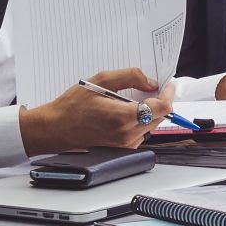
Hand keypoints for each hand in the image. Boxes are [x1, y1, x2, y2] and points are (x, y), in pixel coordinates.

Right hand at [20, 67, 173, 154]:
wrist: (56, 129)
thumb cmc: (72, 106)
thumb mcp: (100, 80)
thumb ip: (130, 77)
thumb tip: (150, 81)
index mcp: (124, 117)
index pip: (162, 107)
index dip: (169, 93)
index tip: (168, 84)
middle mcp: (128, 134)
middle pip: (161, 116)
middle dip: (159, 100)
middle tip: (149, 87)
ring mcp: (126, 144)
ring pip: (152, 124)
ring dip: (149, 110)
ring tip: (131, 99)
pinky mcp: (123, 148)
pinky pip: (141, 131)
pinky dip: (140, 119)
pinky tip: (124, 111)